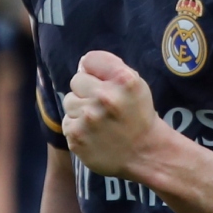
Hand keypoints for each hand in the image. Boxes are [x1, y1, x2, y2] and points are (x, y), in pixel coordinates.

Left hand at [62, 50, 162, 178]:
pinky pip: (67, 122)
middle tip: (102, 105)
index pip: (89, 59)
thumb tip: (82, 63)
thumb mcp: (136, 84)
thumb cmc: (138, 115)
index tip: (101, 80)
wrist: (145, 153)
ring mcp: (89, 118)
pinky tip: (93, 134)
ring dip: (80, 109)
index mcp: (124, 80)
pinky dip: (78, 127)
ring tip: (97, 121)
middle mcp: (106, 97)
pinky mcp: (77, 137)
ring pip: (69, 101)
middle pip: (77, 80)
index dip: (94, 70)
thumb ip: (111, 69)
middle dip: (86, 90)